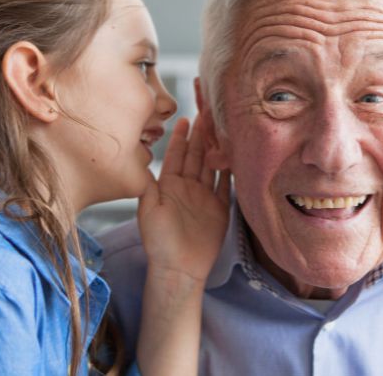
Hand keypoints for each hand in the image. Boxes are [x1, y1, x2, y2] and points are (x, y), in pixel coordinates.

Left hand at [137, 117, 230, 282]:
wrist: (178, 268)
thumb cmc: (159, 241)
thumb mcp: (148, 209)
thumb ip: (150, 184)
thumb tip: (148, 159)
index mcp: (169, 186)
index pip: (177, 155)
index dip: (182, 137)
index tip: (186, 118)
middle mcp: (188, 188)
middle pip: (196, 156)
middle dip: (202, 135)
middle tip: (209, 113)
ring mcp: (205, 197)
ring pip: (211, 166)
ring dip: (216, 148)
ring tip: (222, 128)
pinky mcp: (220, 209)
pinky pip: (226, 185)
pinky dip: (230, 170)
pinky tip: (234, 155)